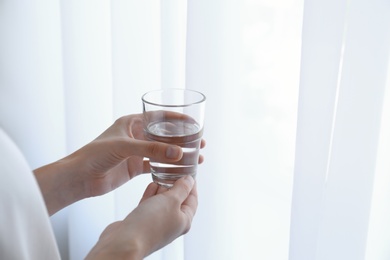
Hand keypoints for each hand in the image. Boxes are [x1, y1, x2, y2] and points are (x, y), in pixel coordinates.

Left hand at [34, 114, 204, 214]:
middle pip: (165, 135)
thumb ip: (151, 149)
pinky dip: (168, 168)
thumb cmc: (95, 154)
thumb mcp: (124, 147)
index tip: (194, 123)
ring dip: (178, 154)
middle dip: (182, 138)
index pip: (159, 117)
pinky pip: (156, 166)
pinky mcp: (135, 167)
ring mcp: (136, 152)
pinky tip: (180, 171)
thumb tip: (178, 152)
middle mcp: (136, 136)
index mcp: (132, 123)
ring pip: (163, 151)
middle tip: (200, 143)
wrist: (79, 177)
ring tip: (196, 158)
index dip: (177, 119)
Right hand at [85, 176, 197, 259]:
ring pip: (162, 202)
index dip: (191, 184)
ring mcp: (156, 223)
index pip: (192, 199)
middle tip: (173, 170)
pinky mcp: (142, 222)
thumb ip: (181, 188)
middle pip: (177, 200)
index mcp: (184, 220)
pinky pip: (149, 205)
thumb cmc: (150, 224)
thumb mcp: (171, 200)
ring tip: (162, 175)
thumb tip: (189, 180)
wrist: (124, 242)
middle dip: (175, 185)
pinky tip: (151, 185)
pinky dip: (151, 195)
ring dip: (162, 189)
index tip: (188, 172)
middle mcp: (171, 223)